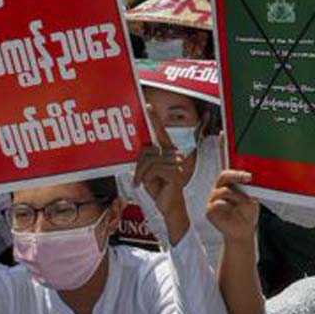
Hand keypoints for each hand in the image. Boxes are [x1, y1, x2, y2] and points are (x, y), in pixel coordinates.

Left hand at [134, 106, 189, 239]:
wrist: (168, 207)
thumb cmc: (159, 189)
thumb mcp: (148, 172)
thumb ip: (146, 159)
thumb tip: (139, 149)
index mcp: (168, 151)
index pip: (161, 132)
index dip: (155, 118)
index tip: (148, 106)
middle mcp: (175, 154)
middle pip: (148, 150)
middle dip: (138, 165)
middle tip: (137, 178)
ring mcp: (177, 163)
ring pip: (149, 160)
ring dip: (140, 173)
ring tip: (141, 183)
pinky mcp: (175, 172)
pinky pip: (153, 169)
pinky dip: (145, 178)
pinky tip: (147, 186)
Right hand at [207, 168, 258, 248]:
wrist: (242, 232)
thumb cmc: (246, 215)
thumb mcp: (252, 201)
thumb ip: (250, 191)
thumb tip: (252, 182)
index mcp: (228, 186)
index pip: (230, 174)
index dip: (238, 173)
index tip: (249, 176)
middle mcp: (219, 190)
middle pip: (223, 176)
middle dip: (236, 175)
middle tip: (247, 178)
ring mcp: (212, 200)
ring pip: (224, 190)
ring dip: (237, 196)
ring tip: (243, 204)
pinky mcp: (209, 211)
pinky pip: (218, 203)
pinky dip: (228, 206)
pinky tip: (232, 210)